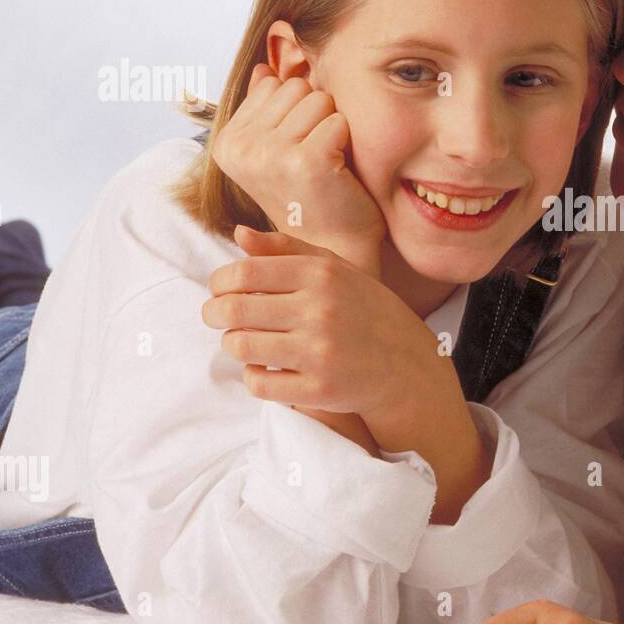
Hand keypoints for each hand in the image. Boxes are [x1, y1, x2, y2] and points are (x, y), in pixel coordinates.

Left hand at [203, 226, 489, 522]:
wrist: (409, 367)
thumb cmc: (365, 312)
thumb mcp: (336, 270)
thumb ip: (287, 249)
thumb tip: (238, 234)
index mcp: (322, 274)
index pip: (244, 273)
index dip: (219, 283)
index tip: (218, 291)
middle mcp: (321, 310)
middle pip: (234, 309)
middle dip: (214, 313)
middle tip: (215, 317)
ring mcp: (320, 352)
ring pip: (240, 346)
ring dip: (233, 344)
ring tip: (241, 341)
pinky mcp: (318, 389)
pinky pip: (258, 382)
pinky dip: (253, 376)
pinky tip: (265, 368)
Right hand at [211, 63, 385, 276]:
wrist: (333, 247)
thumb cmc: (311, 196)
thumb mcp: (276, 152)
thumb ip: (265, 109)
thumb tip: (264, 69)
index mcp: (228, 143)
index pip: (273, 84)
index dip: (297, 112)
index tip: (296, 150)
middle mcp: (242, 148)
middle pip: (296, 86)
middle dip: (315, 115)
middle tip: (316, 156)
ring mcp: (272, 155)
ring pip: (318, 99)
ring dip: (332, 126)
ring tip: (327, 162)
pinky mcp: (307, 161)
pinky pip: (338, 120)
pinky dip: (347, 141)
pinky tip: (339, 170)